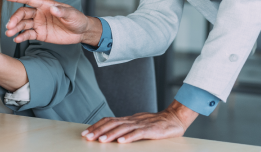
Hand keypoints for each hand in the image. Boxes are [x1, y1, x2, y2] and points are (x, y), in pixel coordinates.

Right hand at [3, 0, 101, 45]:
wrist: (81, 32)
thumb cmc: (77, 19)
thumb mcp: (72, 15)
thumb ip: (62, 11)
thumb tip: (53, 8)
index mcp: (46, 5)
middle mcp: (39, 13)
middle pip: (23, 13)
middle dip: (15, 18)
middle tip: (10, 26)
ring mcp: (39, 24)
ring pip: (23, 24)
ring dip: (15, 28)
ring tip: (9, 34)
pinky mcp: (40, 34)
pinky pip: (28, 34)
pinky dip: (21, 36)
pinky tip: (17, 39)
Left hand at [81, 100, 197, 143]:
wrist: (174, 118)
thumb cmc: (157, 124)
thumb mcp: (138, 125)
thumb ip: (127, 128)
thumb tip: (113, 134)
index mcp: (128, 119)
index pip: (109, 120)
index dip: (97, 126)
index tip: (86, 133)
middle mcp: (132, 120)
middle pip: (112, 123)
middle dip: (98, 130)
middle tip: (87, 137)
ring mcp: (141, 124)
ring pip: (123, 128)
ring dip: (110, 134)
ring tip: (100, 140)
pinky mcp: (151, 130)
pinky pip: (138, 133)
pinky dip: (128, 137)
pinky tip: (121, 142)